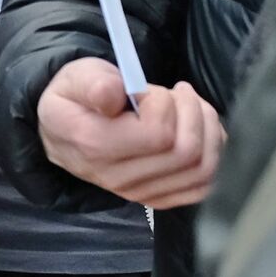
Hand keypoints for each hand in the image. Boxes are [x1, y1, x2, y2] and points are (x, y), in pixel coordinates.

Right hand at [37, 58, 223, 208]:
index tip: (149, 89)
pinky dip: (213, 155)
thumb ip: (94, 83)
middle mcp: (121, 178)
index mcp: (98, 144)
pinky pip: (202, 187)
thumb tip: (114, 94)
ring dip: (207, 131)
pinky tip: (199, 130)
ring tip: (191, 107)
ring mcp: (141, 193)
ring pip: (202, 171)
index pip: (158, 134)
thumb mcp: (75, 78)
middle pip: (187, 153)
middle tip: (178, 92)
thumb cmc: (75, 99)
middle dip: (193, 112)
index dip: (165, 103)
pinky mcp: (157, 198)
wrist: (63, 133)